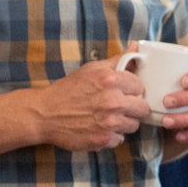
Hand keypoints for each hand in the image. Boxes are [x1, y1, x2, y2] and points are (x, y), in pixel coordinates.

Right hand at [32, 61, 152, 151]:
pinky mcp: (104, 139)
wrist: (45, 114)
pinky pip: (120, 139)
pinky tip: (99, 128)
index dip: (132, 90)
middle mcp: (113, 101)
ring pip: (133, 125)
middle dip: (132, 107)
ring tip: (108, 118)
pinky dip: (112, 136)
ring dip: (123, 123)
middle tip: (118, 107)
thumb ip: (118, 60)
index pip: (140, 87)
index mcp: (111, 80)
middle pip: (142, 108)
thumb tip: (136, 47)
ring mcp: (109, 122)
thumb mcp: (91, 69)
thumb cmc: (68, 90)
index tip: (123, 92)